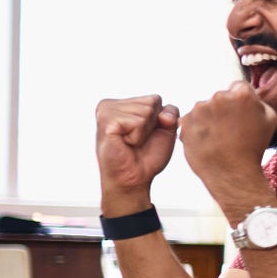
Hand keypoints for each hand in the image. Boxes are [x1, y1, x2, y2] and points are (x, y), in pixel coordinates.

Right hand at [96, 94, 179, 209]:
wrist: (135, 178)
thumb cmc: (147, 156)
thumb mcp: (165, 130)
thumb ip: (170, 112)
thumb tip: (163, 114)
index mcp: (123, 103)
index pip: (156, 99)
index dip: (160, 121)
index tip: (145, 135)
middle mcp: (110, 104)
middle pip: (152, 102)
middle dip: (152, 126)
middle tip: (137, 141)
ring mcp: (106, 110)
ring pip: (146, 111)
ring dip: (144, 132)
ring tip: (131, 143)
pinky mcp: (106, 121)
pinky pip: (137, 121)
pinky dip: (137, 137)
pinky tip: (125, 143)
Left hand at [180, 81, 276, 198]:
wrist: (232, 173)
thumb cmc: (253, 148)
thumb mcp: (270, 120)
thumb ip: (260, 102)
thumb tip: (251, 96)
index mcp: (241, 95)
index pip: (239, 87)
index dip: (241, 102)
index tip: (241, 115)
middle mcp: (218, 97)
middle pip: (220, 97)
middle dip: (224, 109)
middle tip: (231, 130)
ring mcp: (199, 109)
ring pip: (204, 109)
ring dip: (209, 119)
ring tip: (219, 138)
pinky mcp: (185, 122)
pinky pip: (192, 121)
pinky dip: (198, 129)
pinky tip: (208, 142)